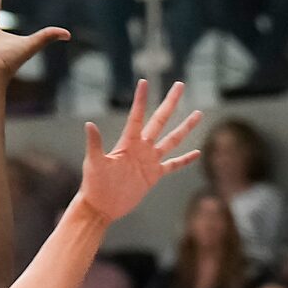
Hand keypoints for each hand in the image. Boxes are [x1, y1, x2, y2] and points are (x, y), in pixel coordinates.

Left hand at [79, 81, 201, 225]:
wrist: (101, 206)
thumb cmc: (94, 184)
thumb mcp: (94, 163)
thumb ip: (95, 144)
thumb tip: (89, 124)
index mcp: (128, 142)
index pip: (137, 116)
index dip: (140, 99)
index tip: (144, 81)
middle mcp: (141, 147)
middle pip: (160, 120)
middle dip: (170, 103)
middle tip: (180, 85)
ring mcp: (149, 161)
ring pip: (172, 140)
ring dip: (185, 127)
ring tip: (198, 113)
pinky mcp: (153, 176)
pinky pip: (173, 165)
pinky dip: (185, 160)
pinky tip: (197, 152)